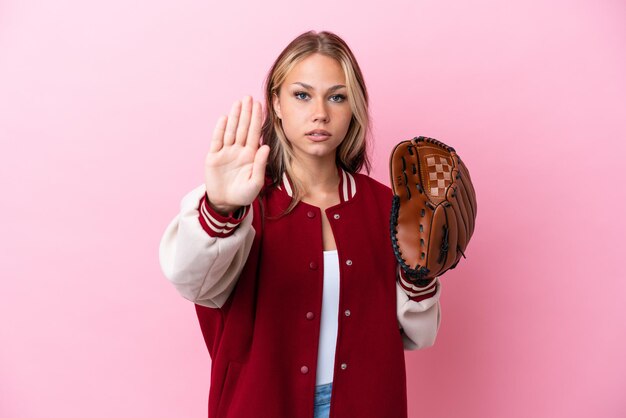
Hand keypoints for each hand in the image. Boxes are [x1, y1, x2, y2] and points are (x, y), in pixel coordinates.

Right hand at [204, 96, 269, 214]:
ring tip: (238, 103)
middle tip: (249, 97)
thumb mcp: (255, 183)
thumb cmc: (243, 195)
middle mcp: (239, 150)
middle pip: (243, 128)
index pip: (255, 134)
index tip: (259, 105)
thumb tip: (264, 146)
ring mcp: (226, 152)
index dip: (257, 120)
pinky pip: (217, 140)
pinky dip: (220, 129)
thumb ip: (260, 165)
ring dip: (235, 117)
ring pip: (231, 131)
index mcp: (251, 155)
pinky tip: (225, 118)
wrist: (226, 203)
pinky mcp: (213, 156)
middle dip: (246, 113)